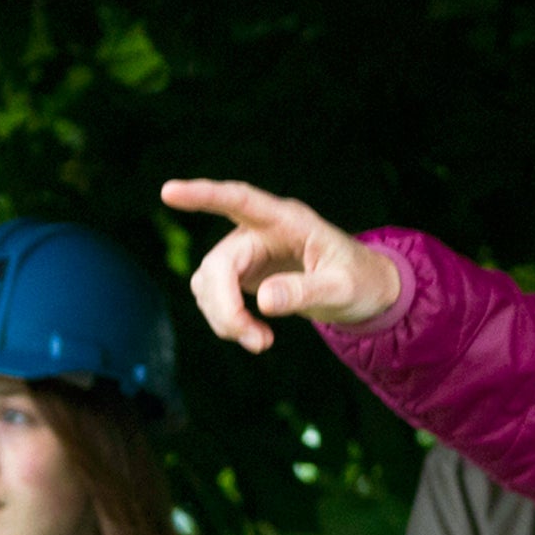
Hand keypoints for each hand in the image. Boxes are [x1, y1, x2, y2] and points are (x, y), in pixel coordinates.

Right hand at [160, 180, 400, 352]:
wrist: (365, 290)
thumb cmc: (360, 280)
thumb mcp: (342, 288)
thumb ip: (305, 291)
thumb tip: (262, 300)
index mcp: (288, 220)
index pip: (241, 201)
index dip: (204, 195)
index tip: (169, 192)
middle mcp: (260, 231)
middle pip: (218, 263)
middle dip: (226, 306)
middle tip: (256, 342)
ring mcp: (247, 251)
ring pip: (209, 283)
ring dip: (225, 318)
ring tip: (262, 342)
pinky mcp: (241, 273)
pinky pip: (214, 296)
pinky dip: (227, 320)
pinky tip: (255, 335)